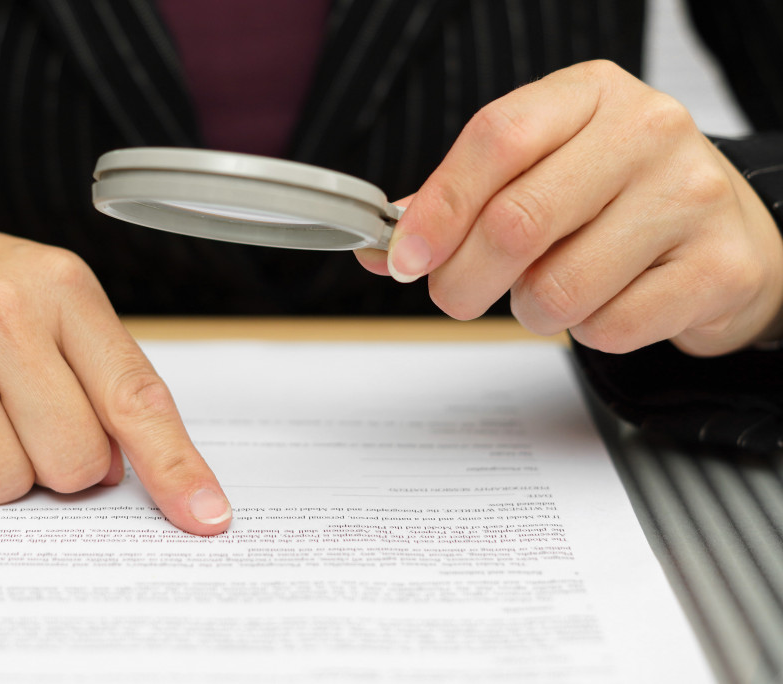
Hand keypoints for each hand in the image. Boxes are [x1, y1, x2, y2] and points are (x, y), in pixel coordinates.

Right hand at [0, 214, 231, 533]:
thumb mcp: (44, 303)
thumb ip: (96, 377)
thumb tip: (123, 469)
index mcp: (61, 287)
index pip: (135, 396)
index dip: (175, 466)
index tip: (205, 515)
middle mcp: (0, 308)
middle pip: (72, 461)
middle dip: (51, 463)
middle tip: (14, 417)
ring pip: (2, 483)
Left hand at [357, 60, 782, 356]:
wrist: (728, 232)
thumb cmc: (618, 199)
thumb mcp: (543, 170)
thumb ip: (464, 200)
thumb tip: (384, 248)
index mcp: (591, 95)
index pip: (496, 138)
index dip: (438, 208)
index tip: (404, 259)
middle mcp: (647, 132)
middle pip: (515, 222)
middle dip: (462, 281)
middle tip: (456, 296)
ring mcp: (690, 196)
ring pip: (556, 288)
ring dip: (530, 311)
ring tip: (552, 291)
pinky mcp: (718, 267)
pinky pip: (608, 327)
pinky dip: (587, 332)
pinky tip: (607, 302)